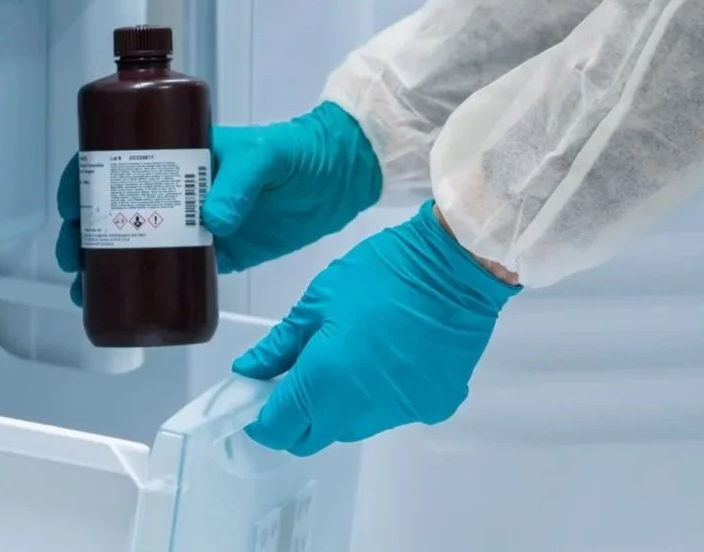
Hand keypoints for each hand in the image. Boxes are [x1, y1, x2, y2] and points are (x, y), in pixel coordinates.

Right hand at [56, 102, 382, 303]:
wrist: (340, 177)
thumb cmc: (302, 150)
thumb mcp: (265, 155)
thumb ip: (240, 182)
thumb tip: (213, 218)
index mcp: (182, 151)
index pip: (119, 158)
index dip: (86, 179)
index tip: (71, 203)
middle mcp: (181, 186)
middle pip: (116, 204)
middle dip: (83, 228)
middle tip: (71, 253)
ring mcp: (196, 220)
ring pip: (137, 239)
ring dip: (103, 259)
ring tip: (82, 284)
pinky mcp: (217, 251)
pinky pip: (172, 268)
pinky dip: (145, 284)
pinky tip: (122, 299)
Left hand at [232, 201, 519, 454]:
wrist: (454, 266)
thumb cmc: (380, 272)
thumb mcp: (319, 299)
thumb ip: (280, 344)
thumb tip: (249, 371)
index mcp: (325, 380)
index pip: (278, 430)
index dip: (263, 418)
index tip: (261, 397)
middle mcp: (360, 410)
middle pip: (315, 436)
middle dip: (300, 417)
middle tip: (303, 376)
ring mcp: (400, 413)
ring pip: (355, 426)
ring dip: (343, 404)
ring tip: (357, 356)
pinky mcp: (433, 408)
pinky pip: (395, 413)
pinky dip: (385, 395)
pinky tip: (395, 358)